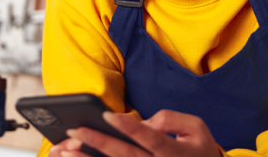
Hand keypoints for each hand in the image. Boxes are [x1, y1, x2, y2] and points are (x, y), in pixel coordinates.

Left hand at [53, 110, 221, 156]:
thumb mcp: (196, 128)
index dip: (129, 126)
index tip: (108, 115)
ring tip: (66, 152)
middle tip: (75, 131)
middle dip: (98, 142)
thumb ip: (172, 120)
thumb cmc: (201, 149)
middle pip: (125, 155)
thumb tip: (147, 122)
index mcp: (174, 153)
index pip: (149, 137)